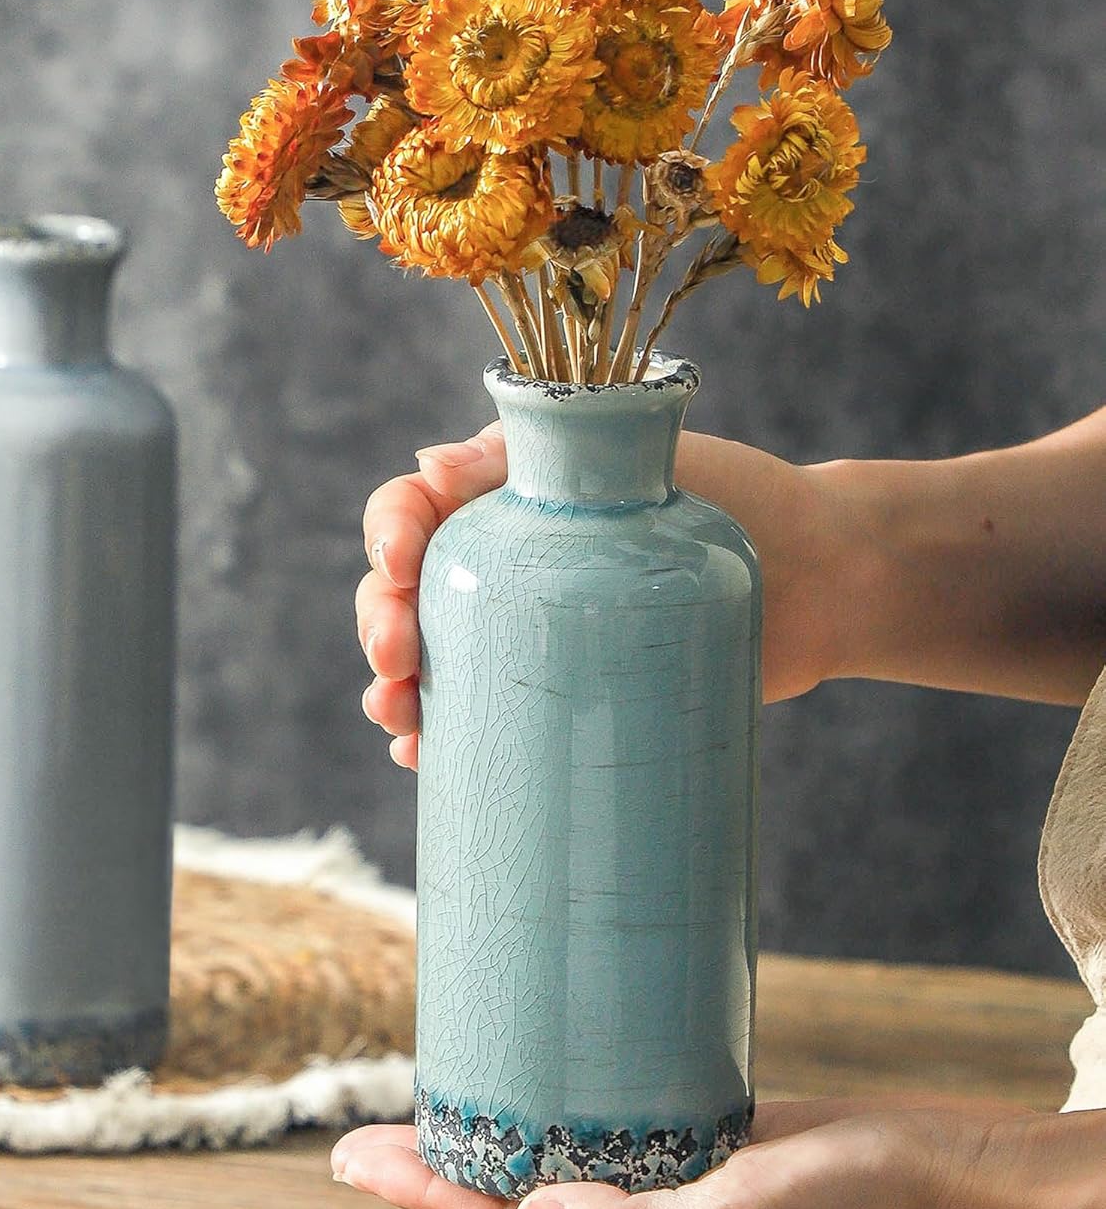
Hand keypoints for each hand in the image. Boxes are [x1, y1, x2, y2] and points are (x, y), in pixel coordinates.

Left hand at [330, 1095, 1084, 1208]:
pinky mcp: (671, 1131)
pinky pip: (586, 1116)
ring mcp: (643, 1169)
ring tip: (428, 1095)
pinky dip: (542, 1097)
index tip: (352, 1154)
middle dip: (427, 1164)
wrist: (907, 1171)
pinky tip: (527, 1065)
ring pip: (536, 1150)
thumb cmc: (836, 1208)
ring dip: (479, 1129)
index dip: (422, 1190)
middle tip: (356, 1130)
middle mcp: (619, 1208)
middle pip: (500, 1187)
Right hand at [358, 423, 851, 767]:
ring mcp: (533, 630)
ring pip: (433, 659)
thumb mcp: (636, 459)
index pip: (418, 506)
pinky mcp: (566, 689)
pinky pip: (487, 715)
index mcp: (510, 496)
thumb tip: (426, 466)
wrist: (826, 580)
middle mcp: (507, 561)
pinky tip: (423, 757)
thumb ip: (542, 452)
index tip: (397, 567)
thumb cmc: (739, 499)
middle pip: (409, 591)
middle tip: (396, 664)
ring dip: (395, 691)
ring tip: (401, 721)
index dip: (388, 532)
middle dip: (382, 626)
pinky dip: (444, 737)